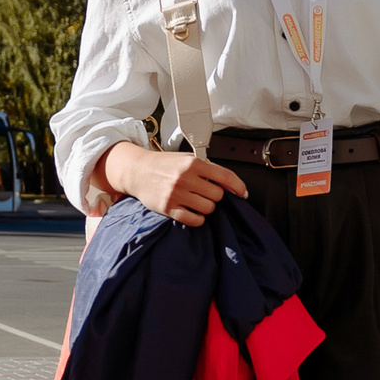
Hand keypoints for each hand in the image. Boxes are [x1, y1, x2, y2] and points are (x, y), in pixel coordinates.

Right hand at [102, 141, 246, 226]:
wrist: (137, 170)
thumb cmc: (163, 165)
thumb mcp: (186, 160)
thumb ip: (207, 169)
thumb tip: (230, 185)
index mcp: (193, 163)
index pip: (225, 177)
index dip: (238, 187)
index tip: (242, 193)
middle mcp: (185, 178)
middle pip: (218, 195)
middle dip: (215, 195)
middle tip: (204, 192)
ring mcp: (177, 194)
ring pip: (208, 208)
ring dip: (206, 207)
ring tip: (196, 200)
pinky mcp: (169, 208)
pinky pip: (194, 220)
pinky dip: (197, 218)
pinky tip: (192, 211)